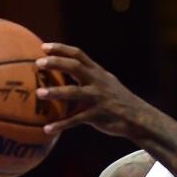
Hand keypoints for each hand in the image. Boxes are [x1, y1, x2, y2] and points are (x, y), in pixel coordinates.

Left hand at [36, 43, 155, 138]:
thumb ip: (88, 76)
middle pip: (75, 67)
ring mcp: (98, 98)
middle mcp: (97, 82)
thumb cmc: (117, 100)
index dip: (61, 49)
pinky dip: (61, 124)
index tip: (43, 47)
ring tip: (39, 93)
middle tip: (38, 63)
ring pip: (74, 92)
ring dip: (56, 92)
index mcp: (97, 73)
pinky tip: (47, 129)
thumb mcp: (106, 83)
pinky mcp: (97, 115)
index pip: (78, 55)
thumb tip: (66, 71)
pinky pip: (76, 120)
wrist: (138, 118)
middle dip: (56, 63)